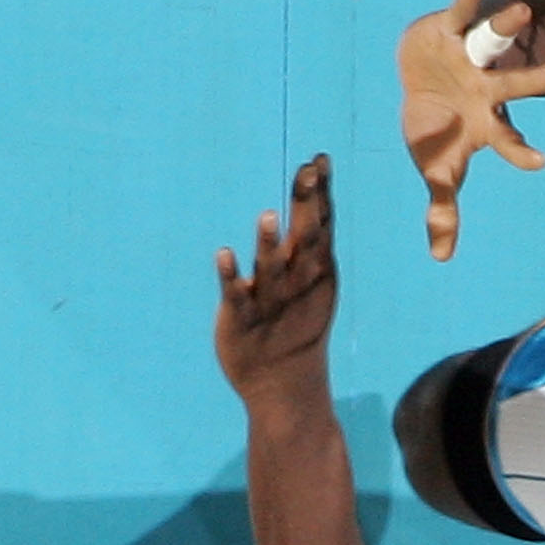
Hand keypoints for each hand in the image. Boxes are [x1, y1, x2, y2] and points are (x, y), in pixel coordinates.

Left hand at [214, 155, 339, 401]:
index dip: (320, 193)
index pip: (321, 224)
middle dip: (305, 206)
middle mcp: (297, 281)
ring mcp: (270, 300)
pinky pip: (236, 295)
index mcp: (317, 270)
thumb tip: (316, 194)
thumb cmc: (296, 323)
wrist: (282, 384)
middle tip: (306, 173)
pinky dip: (230, 275)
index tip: (318, 160)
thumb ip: (311, 239)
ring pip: (270, 268)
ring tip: (266, 216)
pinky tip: (223, 254)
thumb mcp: (312, 281)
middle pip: (303, 239)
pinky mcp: (242, 319)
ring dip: (267, 243)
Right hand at [397, 0, 544, 260]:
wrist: (421, 77)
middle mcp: (485, 88)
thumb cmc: (437, 127)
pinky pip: (460, 16)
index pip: (508, 141)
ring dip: (506, 25)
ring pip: (494, 42)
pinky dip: (464, 4)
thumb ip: (443, 211)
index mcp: (485, 123)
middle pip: (515, 85)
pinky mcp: (449, 31)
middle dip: (537, 80)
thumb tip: (442, 260)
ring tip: (525, 10)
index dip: (521, 151)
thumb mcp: (438, 170)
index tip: (540, 161)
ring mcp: (471, 58)